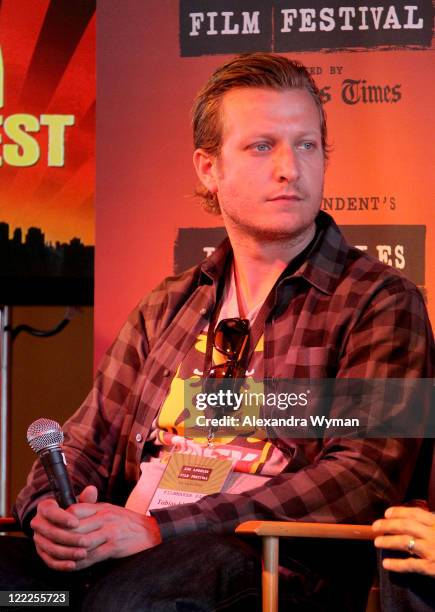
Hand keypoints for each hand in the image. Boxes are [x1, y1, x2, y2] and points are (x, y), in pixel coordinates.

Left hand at [31, 486, 160, 570]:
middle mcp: (104, 517)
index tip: (54, 527)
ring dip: (68, 552)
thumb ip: (93, 509)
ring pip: (81, 542)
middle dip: (60, 537)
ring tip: (59, 557)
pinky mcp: (114, 546)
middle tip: (50, 545)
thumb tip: (71, 511)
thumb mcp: (111, 509)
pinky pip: (92, 556)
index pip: (75, 509)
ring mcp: (109, 532)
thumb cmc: (128, 522)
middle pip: (74, 526)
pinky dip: (80, 563)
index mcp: (102, 507)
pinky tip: (73, 565)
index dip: (62, 519)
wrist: (151, 531)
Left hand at [373, 506, 434, 576]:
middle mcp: (434, 534)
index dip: (399, 512)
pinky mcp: (432, 568)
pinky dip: (397, 564)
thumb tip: (414, 517)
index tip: (387, 513)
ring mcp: (432, 550)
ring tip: (377, 542)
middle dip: (388, 525)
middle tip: (375, 526)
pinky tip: (386, 564)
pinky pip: (411, 565)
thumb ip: (432, 523)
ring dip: (388, 541)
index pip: (415, 513)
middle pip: (405, 526)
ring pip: (405, 542)